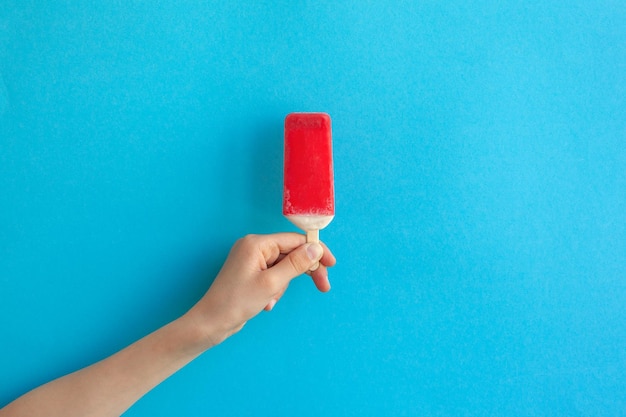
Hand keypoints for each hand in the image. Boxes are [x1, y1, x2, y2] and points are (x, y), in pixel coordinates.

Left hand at [187, 233, 335, 344]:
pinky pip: (274, 276)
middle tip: (323, 287)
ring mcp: (251, 260)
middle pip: (291, 253)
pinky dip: (275, 289)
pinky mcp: (251, 273)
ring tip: (271, 300)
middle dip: (304, 271)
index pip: (295, 240)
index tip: (331, 264)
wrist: (212, 323)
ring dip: (284, 286)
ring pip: (284, 267)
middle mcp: (254, 247)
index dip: (315, 251)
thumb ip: (296, 264)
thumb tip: (316, 248)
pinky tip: (266, 303)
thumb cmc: (237, 302)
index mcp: (257, 243)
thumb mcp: (272, 283)